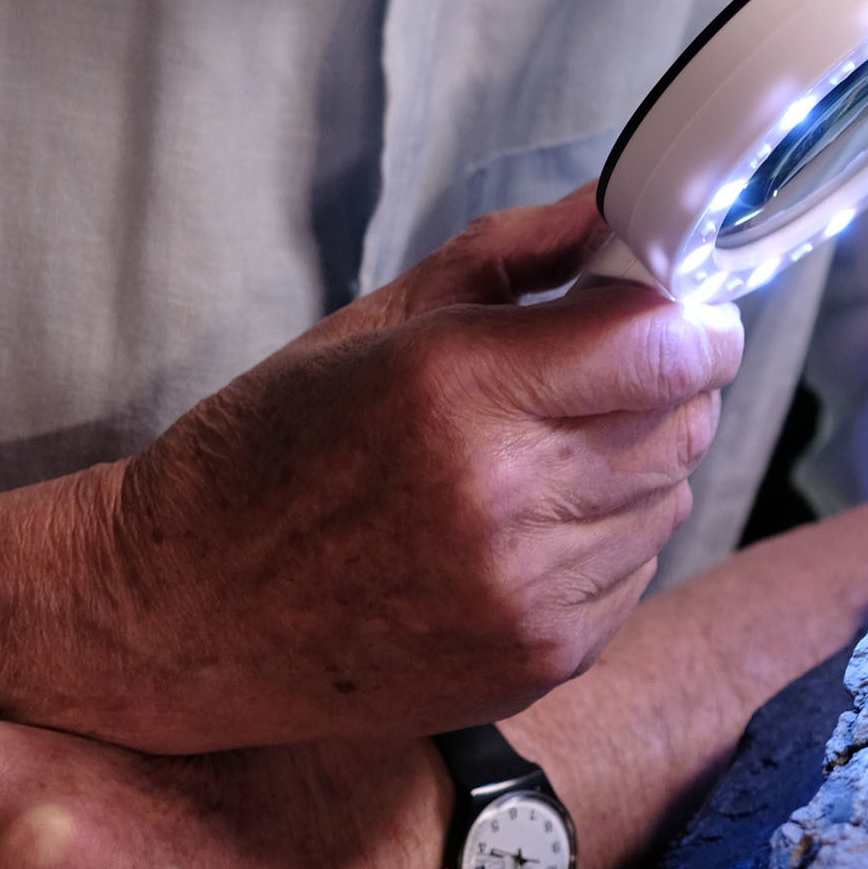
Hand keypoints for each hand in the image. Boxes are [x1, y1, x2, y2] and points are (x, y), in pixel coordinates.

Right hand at [92, 187, 740, 753]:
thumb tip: (614, 207)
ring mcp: (525, 592)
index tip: (676, 311)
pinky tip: (525, 527)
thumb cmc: (266, 453)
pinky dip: (607, 540)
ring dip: (637, 464)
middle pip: (684, 420)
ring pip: (672, 497)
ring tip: (543, 454)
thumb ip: (511, 255)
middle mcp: (502, 495)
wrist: (177, 613)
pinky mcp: (537, 661)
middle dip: (667, 383)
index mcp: (455, 388)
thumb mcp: (375, 323)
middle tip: (604, 373)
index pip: (663, 345)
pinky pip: (637, 572)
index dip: (689, 319)